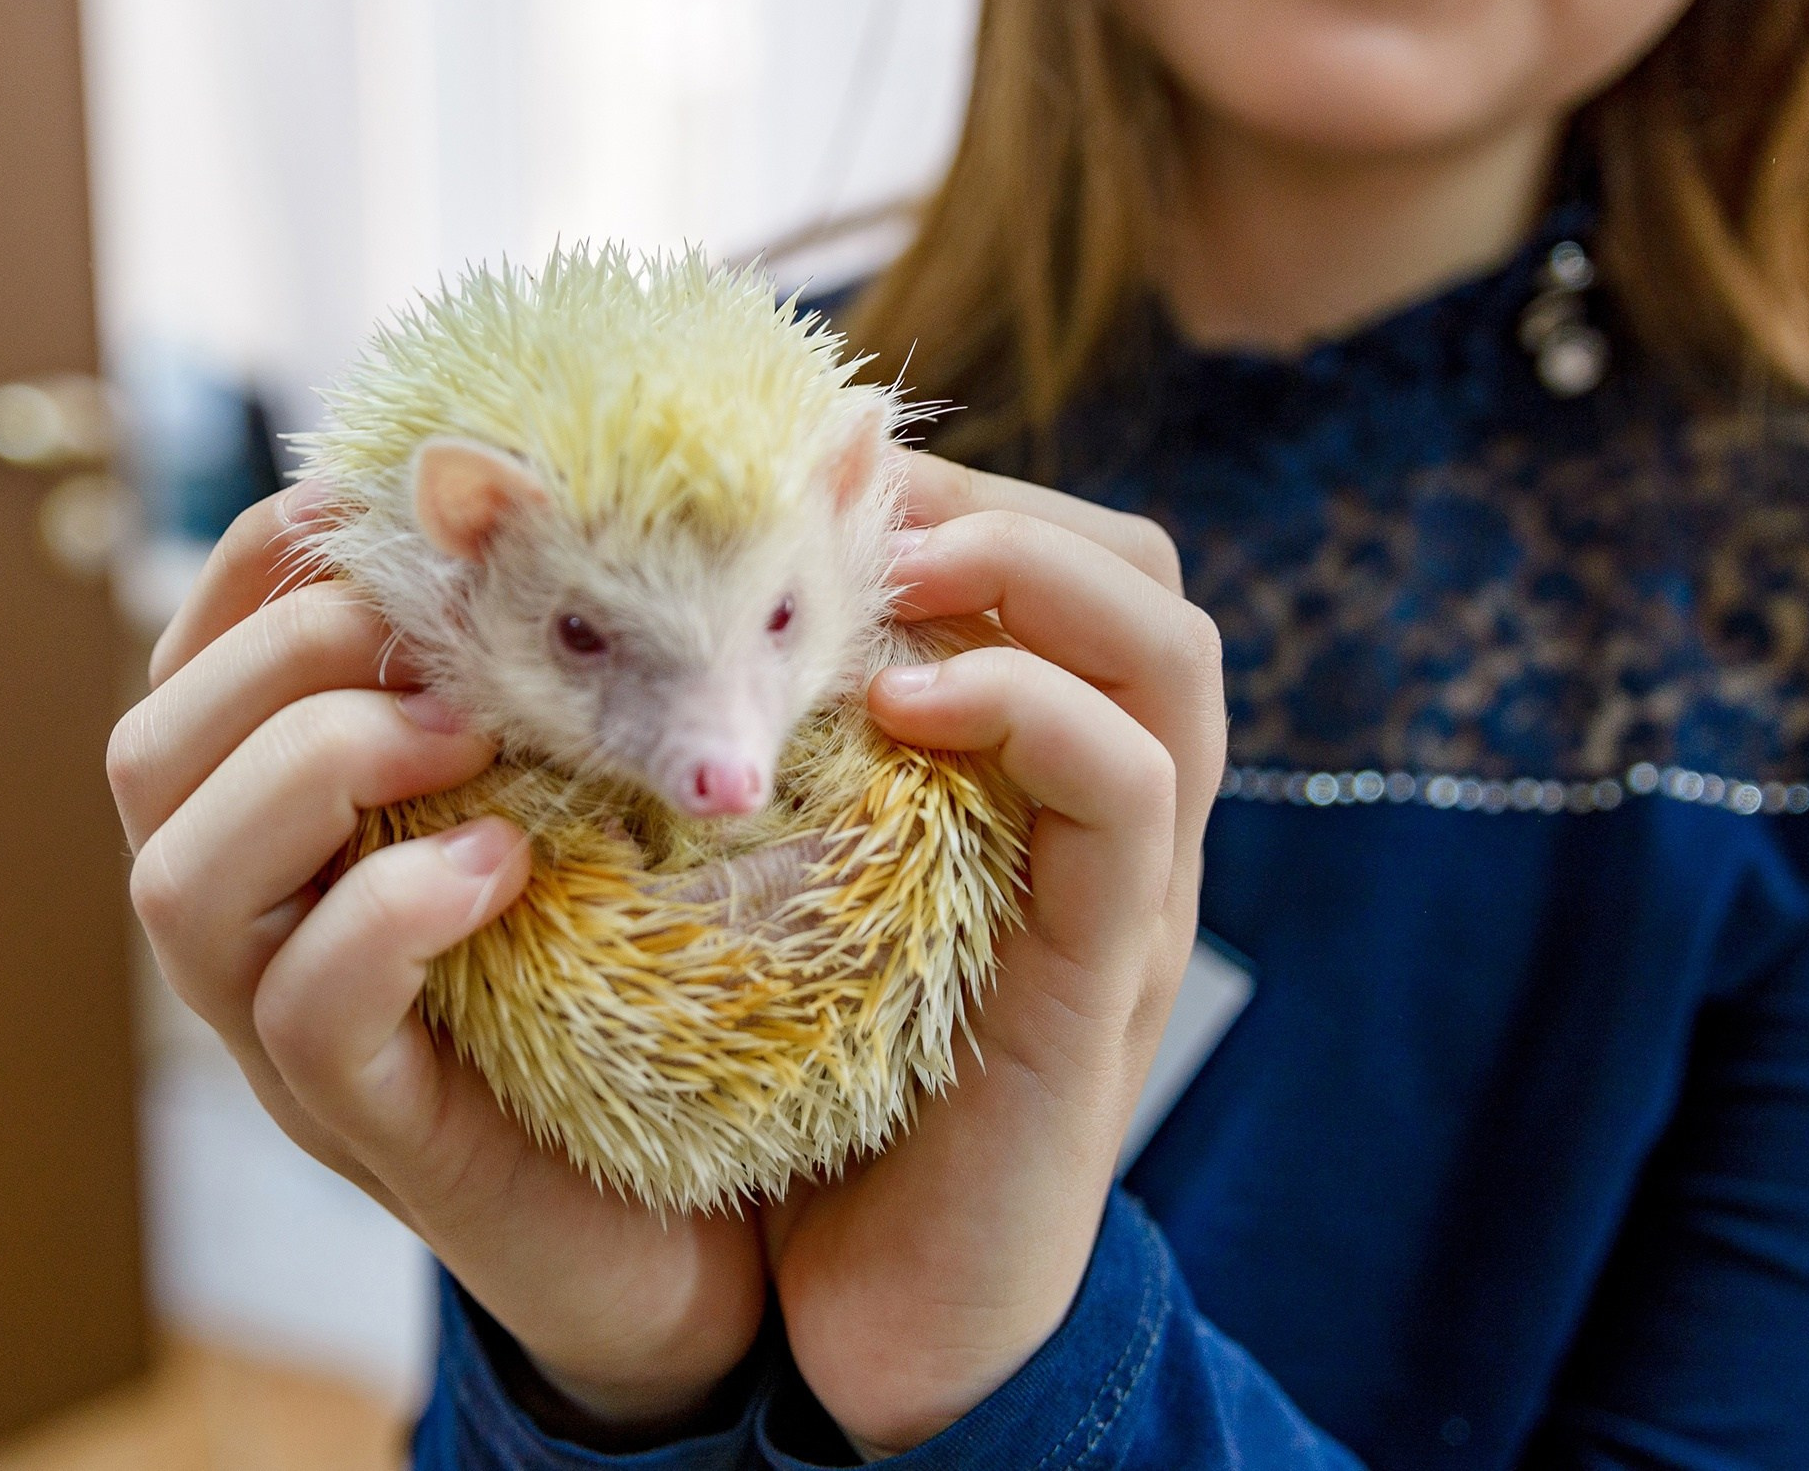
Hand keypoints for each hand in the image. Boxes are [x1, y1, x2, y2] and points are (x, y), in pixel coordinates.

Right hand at [106, 484, 766, 1438]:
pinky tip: (498, 864)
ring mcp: (295, 1043)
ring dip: (314, 765)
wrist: (715, 1229)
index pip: (202, 657)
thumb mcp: (607, 804)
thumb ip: (573, 684)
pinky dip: (385, 912)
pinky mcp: (378, 1130)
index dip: (267, 556)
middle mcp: (260, 927)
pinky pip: (307, 1011)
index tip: (381, 493)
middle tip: (440, 630)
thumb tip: (619, 506)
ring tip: (466, 729)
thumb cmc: (668, 987)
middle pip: (148, 753)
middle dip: (283, 651)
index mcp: (296, 828)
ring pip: (178, 879)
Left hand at [765, 451, 1226, 1454]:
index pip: (1067, 562)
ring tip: (893, 572)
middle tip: (852, 511)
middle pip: (1143, 578)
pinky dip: (1031, 706)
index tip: (812, 481)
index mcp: (1033, 790)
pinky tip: (906, 702)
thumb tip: (638, 628)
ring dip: (1031, 570)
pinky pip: (1127, 790)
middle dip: (999, 505)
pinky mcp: (1112, 976)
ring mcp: (1132, 894)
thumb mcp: (779, 896)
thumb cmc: (802, 1098)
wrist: (872, 1327)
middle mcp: (1111, 822)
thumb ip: (766, 770)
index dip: (958, 490)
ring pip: (1170, 656)